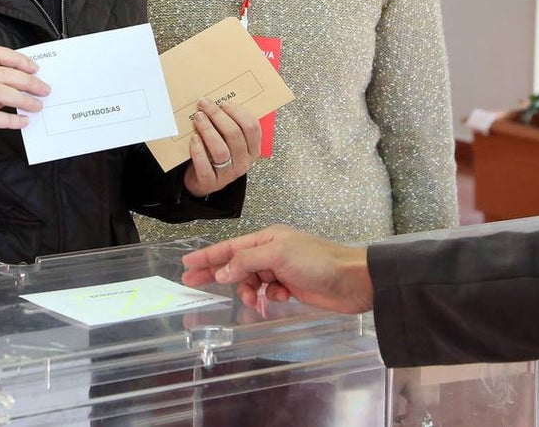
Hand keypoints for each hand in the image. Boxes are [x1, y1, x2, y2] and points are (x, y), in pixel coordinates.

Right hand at [181, 224, 373, 314]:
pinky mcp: (292, 286)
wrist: (351, 281)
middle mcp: (272, 251)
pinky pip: (269, 292)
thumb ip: (247, 262)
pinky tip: (279, 298)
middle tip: (193, 284)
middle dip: (218, 275)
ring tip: (255, 299)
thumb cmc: (317, 262)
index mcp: (267, 238)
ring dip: (250, 291)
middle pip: (236, 265)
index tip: (187, 263)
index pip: (229, 247)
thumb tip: (223, 273)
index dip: (207, 256)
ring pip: (252, 281)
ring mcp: (282, 270)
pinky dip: (270, 297)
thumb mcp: (278, 255)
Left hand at [182, 99, 260, 197]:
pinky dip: (198, 150)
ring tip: (198, 118)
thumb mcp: (229, 140)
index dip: (237, 112)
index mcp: (252, 149)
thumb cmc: (216, 155)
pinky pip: (205, 165)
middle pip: (235, 135)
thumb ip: (229, 124)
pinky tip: (194, 138)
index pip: (252, 127)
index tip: (222, 103)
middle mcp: (243, 162)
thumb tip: (217, 101)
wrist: (203, 180)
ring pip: (221, 149)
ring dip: (208, 130)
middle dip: (218, 116)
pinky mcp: (211, 182)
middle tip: (205, 105)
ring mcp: (228, 174)